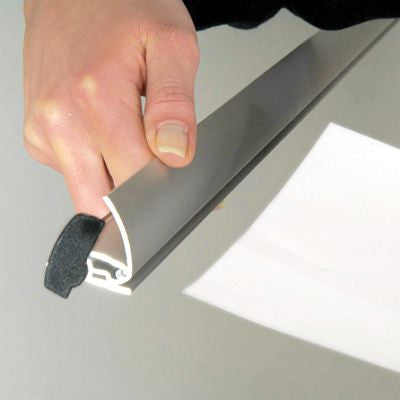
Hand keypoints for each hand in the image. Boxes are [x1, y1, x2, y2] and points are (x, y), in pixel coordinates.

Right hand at [23, 0, 198, 216]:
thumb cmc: (122, 7)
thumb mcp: (171, 44)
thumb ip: (174, 104)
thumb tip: (173, 154)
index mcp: (96, 99)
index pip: (134, 183)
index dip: (161, 191)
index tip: (174, 180)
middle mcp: (59, 120)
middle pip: (102, 203)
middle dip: (134, 199)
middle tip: (152, 165)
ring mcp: (43, 131)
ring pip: (87, 193)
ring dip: (114, 181)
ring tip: (127, 138)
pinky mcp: (38, 136)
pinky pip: (74, 173)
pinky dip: (95, 165)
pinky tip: (104, 134)